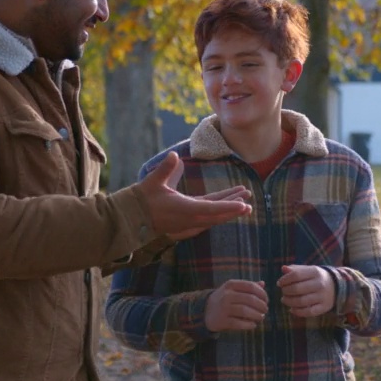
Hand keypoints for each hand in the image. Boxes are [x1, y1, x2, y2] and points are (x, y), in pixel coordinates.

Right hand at [137, 152, 251, 237]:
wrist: (131, 220)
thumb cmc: (141, 200)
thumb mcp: (152, 182)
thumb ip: (165, 169)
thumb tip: (175, 156)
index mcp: (184, 210)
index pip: (212, 208)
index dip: (229, 206)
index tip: (244, 205)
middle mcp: (189, 220)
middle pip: (217, 215)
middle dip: (234, 207)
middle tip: (249, 200)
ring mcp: (188, 225)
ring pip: (214, 217)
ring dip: (228, 209)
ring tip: (243, 201)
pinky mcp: (186, 225)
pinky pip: (207, 219)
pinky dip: (218, 213)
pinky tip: (226, 206)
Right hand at [205, 279, 268, 331]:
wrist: (205, 310)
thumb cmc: (224, 299)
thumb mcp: (233, 289)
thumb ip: (248, 286)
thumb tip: (263, 283)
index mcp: (231, 285)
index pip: (251, 286)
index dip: (262, 294)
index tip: (266, 300)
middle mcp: (227, 295)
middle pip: (250, 299)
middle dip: (261, 305)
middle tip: (265, 310)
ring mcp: (224, 308)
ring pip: (245, 311)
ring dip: (257, 315)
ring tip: (261, 317)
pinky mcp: (222, 321)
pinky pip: (239, 323)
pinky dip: (249, 325)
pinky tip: (253, 325)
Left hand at [278, 265, 335, 318]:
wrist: (337, 287)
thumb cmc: (316, 278)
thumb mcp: (308, 270)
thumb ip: (295, 269)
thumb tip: (283, 268)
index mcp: (315, 272)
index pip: (296, 275)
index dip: (284, 280)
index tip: (279, 283)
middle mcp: (320, 284)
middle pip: (297, 289)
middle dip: (286, 291)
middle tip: (283, 292)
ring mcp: (322, 296)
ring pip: (301, 301)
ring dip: (289, 302)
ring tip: (284, 300)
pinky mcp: (324, 307)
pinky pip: (308, 312)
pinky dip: (297, 312)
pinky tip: (291, 309)